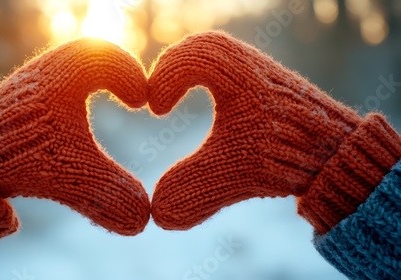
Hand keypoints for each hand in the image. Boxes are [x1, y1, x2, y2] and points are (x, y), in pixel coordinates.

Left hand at [0, 38, 150, 246]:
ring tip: (106, 100)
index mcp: (64, 74)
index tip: (141, 102)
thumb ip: (111, 193)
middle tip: (130, 94)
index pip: (105, 57)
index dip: (129, 75)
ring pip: (70, 69)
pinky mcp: (20, 96)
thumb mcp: (74, 175)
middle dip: (114, 74)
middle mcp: (46, 69)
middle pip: (90, 56)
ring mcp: (30, 81)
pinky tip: (73, 120)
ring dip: (93, 82)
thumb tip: (142, 220)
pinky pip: (54, 82)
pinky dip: (73, 93)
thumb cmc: (21, 158)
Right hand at [148, 32, 400, 232]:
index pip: (192, 57)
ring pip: (220, 56)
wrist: (337, 152)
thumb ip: (194, 188)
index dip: (166, 78)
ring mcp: (261, 72)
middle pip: (204, 48)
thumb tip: (160, 215)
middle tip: (160, 96)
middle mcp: (250, 64)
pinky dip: (211, 79)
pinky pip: (234, 68)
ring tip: (176, 96)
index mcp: (238, 74)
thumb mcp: (234, 172)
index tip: (157, 110)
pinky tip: (210, 105)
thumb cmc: (286, 155)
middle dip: (177, 69)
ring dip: (194, 73)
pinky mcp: (268, 85)